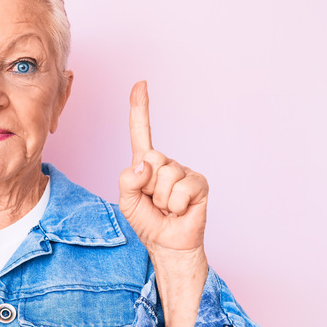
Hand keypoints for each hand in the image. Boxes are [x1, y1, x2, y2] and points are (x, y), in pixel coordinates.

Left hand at [118, 81, 208, 254]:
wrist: (167, 243)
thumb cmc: (148, 220)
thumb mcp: (126, 201)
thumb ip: (128, 180)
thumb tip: (147, 166)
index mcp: (146, 164)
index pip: (141, 132)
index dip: (140, 108)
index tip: (141, 83)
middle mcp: (166, 163)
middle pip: (151, 158)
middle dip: (146, 186)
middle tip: (153, 202)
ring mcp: (184, 171)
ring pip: (164, 176)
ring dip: (160, 199)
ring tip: (166, 208)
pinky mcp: (199, 183)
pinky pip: (180, 189)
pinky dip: (175, 205)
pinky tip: (179, 210)